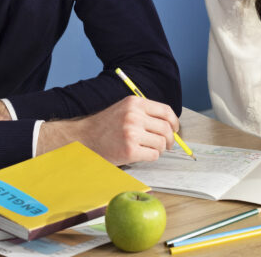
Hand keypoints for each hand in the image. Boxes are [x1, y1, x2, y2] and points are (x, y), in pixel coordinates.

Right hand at [38, 96, 178, 164]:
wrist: (85, 138)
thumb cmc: (106, 126)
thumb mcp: (125, 110)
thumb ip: (146, 114)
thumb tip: (171, 126)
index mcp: (135, 103)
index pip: (166, 111)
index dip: (174, 122)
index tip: (175, 130)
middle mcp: (134, 116)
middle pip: (166, 129)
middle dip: (170, 139)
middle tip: (167, 145)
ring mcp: (132, 133)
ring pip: (161, 143)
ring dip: (158, 149)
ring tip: (147, 149)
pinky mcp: (130, 150)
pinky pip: (153, 155)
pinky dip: (150, 157)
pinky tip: (141, 154)